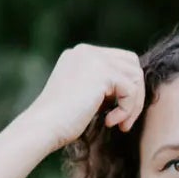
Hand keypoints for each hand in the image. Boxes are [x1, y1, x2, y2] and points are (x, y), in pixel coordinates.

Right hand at [29, 43, 145, 151]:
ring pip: (135, 75)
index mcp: (81, 55)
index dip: (126, 88)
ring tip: (121, 124)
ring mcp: (94, 58)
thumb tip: (128, 91)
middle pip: (131, 63)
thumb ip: (101, 88)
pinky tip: (110, 122)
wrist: (43, 126)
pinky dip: (127, 110)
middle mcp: (88, 51)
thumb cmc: (59, 123)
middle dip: (135, 94)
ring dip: (134, 104)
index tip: (117, 115)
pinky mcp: (102, 73)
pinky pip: (131, 90)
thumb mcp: (81, 98)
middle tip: (125, 121)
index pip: (118, 60)